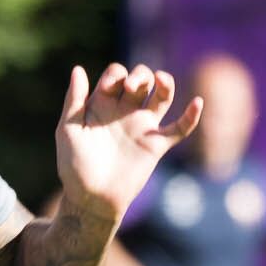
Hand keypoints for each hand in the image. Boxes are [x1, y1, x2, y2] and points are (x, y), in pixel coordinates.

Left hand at [55, 64, 202, 222]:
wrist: (92, 197)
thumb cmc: (74, 165)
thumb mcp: (68, 129)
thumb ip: (74, 99)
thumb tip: (78, 68)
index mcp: (103, 104)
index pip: (116, 75)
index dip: (115, 75)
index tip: (106, 89)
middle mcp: (125, 111)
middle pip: (142, 79)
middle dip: (140, 75)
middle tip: (132, 86)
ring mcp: (142, 127)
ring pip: (162, 97)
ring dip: (165, 83)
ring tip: (161, 79)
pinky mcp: (156, 145)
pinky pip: (179, 129)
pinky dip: (191, 116)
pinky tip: (197, 102)